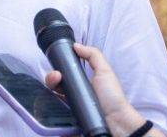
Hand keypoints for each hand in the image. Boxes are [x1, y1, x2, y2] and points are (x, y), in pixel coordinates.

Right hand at [44, 44, 162, 136]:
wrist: (116, 121)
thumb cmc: (112, 96)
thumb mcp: (104, 71)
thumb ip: (93, 55)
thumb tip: (76, 45)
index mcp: (82, 81)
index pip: (64, 73)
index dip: (57, 69)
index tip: (57, 66)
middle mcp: (74, 92)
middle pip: (55, 83)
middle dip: (51, 77)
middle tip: (55, 76)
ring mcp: (71, 104)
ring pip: (53, 93)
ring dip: (50, 84)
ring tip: (55, 82)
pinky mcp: (69, 116)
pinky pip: (55, 108)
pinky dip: (50, 100)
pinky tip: (52, 95)